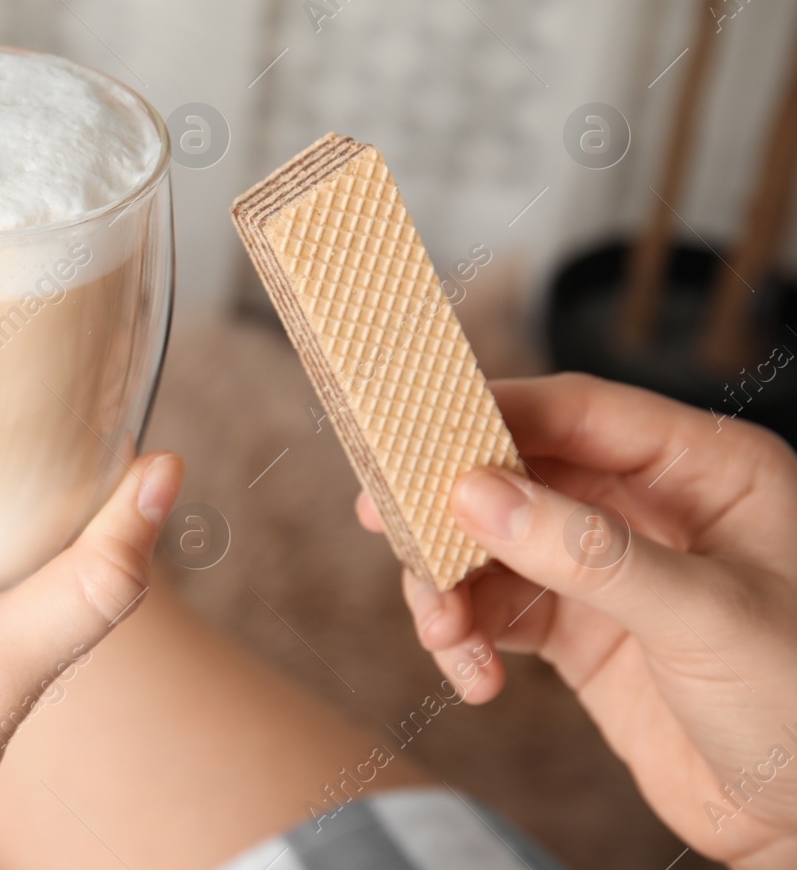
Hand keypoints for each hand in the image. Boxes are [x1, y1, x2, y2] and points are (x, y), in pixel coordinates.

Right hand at [357, 372, 796, 867]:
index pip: (581, 412)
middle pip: (520, 475)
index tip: (417, 433)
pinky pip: (498, 612)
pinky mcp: (582, 632)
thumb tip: (475, 495)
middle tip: (385, 520)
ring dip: (452, 586)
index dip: (496, 416)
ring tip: (443, 631)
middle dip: (451, 508)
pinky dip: (468, 638)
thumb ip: (587, 553)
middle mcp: (650, 508)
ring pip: (494, 545)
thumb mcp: (702, 617)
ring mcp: (609, 570)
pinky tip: (475, 677)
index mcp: (705, 470)